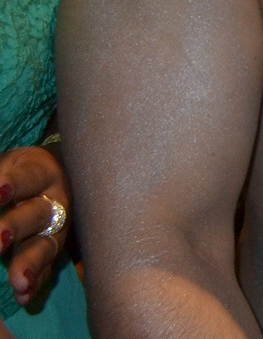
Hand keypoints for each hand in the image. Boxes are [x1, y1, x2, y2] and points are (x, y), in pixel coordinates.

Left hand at [0, 146, 69, 305]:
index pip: (27, 178)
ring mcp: (57, 228)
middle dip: (15, 227)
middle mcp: (55, 201)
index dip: (12, 184)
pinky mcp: (54, 249)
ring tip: (18, 281)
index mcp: (41, 172)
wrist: (55, 178)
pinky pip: (48, 268)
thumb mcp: (12, 166)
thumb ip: (2, 178)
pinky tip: (23, 296)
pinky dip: (36, 282)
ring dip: (29, 263)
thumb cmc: (22, 171)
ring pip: (45, 245)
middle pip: (37, 213)